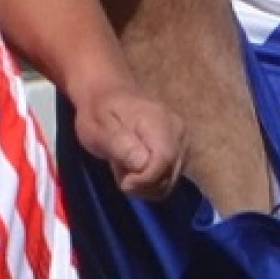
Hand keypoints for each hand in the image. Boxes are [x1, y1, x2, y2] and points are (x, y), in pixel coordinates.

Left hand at [70, 82, 187, 198]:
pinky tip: (135, 169)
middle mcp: (178, 132)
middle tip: (119, 170)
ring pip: (169, 182)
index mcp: (159, 122)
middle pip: (169, 176)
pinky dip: (151, 182)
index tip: (123, 180)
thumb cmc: (99, 110)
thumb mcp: (97, 127)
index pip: (163, 162)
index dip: (143, 180)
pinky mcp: (180, 151)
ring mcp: (182, 142)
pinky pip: (169, 178)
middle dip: (142, 185)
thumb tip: (143, 164)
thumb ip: (119, 144)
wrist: (109, 93)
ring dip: (145, 186)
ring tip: (126, 167)